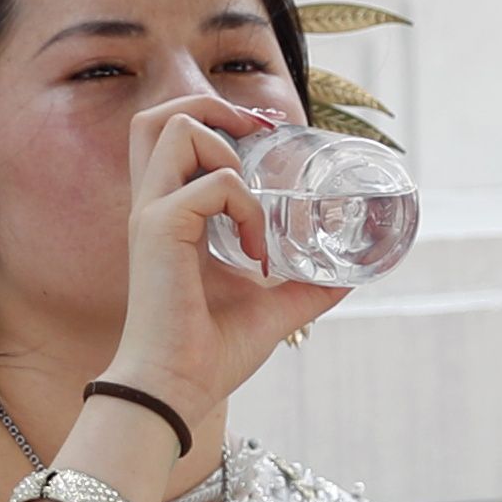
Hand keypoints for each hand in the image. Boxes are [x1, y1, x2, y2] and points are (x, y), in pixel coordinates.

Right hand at [104, 94, 348, 420]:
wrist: (175, 391)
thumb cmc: (207, 356)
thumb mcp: (270, 311)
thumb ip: (304, 289)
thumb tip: (348, 279)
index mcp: (169, 218)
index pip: (171, 142)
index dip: (216, 123)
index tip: (262, 143)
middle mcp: (154, 208)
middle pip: (158, 118)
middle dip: (212, 109)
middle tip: (254, 141)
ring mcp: (153, 215)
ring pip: (179, 129)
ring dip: (228, 152)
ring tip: (254, 203)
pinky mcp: (160, 229)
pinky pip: (215, 185)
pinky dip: (248, 209)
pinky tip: (256, 253)